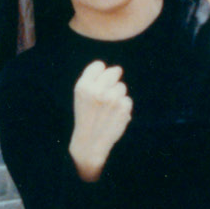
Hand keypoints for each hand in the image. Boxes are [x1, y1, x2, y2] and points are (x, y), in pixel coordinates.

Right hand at [66, 58, 134, 175]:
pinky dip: (123, 107)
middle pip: (114, 72)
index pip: (99, 65)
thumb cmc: (86, 116)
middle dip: (113, 80)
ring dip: (117, 96)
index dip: (101, 73)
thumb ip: (94, 80)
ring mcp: (112, 98)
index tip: (98, 83)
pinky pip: (127, 100)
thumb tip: (117, 69)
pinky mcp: (123, 108)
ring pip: (122, 87)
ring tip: (107, 109)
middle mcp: (97, 90)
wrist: (90, 143)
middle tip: (106, 96)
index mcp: (83, 86)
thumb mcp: (81, 96)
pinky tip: (114, 116)